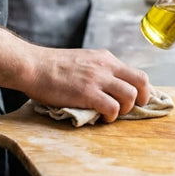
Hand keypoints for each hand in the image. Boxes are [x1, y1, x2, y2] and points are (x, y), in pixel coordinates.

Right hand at [21, 47, 152, 122]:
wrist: (33, 66)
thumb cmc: (52, 66)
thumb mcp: (83, 60)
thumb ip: (98, 70)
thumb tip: (108, 87)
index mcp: (105, 59)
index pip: (137, 73)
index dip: (141, 90)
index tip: (136, 100)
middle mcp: (106, 66)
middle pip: (141, 82)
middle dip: (142, 99)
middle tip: (130, 109)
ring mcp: (98, 79)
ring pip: (130, 96)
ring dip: (125, 109)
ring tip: (111, 113)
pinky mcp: (88, 93)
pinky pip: (112, 108)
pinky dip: (110, 116)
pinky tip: (100, 117)